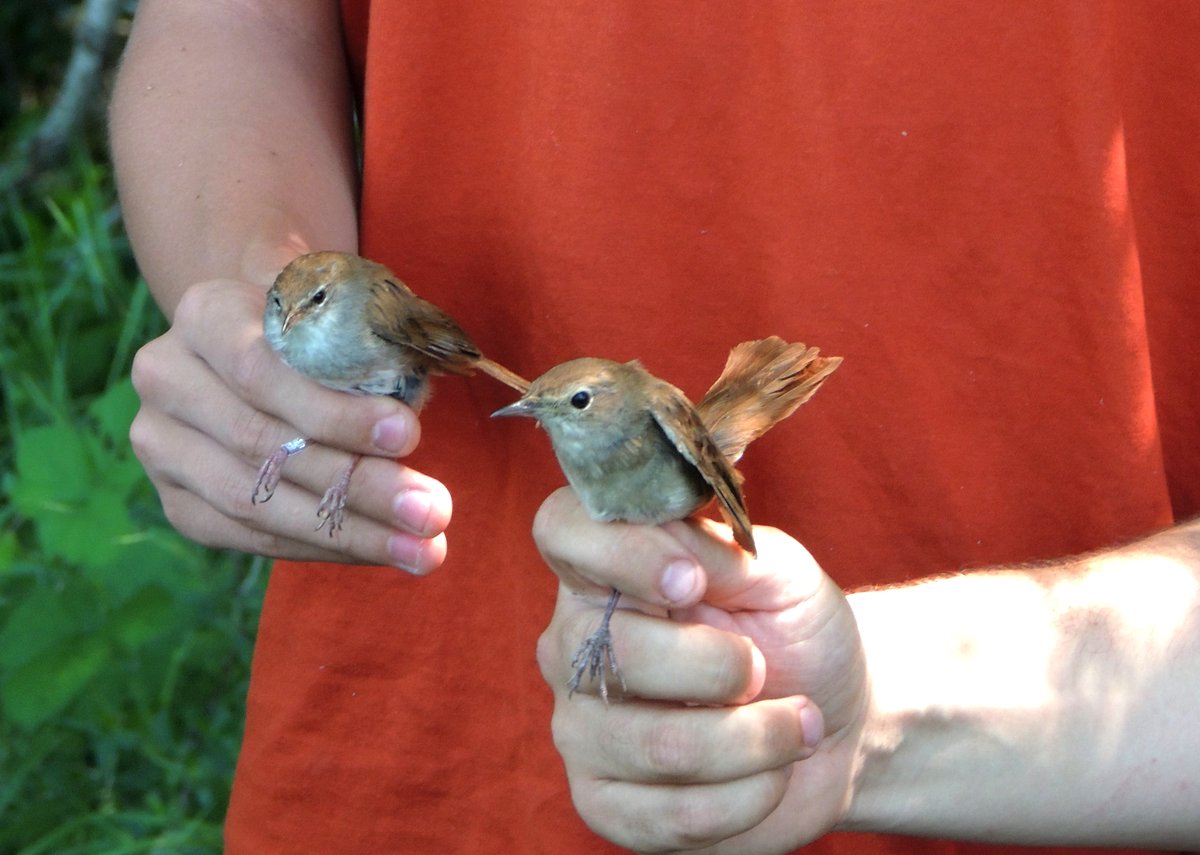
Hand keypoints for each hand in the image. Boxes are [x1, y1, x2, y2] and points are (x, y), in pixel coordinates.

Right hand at [129, 278, 450, 572]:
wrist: (259, 341)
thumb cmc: (319, 327)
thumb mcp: (340, 312)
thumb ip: (373, 345)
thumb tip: (419, 405)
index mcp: (206, 314)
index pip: (261, 371)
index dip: (335, 411)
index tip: (410, 435)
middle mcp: (166, 377)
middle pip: (262, 444)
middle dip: (358, 484)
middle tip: (433, 511)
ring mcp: (161, 444)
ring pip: (254, 502)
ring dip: (349, 531)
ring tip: (424, 548)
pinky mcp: (177, 501)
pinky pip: (252, 537)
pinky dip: (325, 546)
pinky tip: (384, 550)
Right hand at [534, 488, 867, 852]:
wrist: (835, 722)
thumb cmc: (793, 633)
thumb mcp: (780, 573)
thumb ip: (728, 551)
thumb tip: (681, 554)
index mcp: (606, 571)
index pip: (563, 531)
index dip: (620, 552)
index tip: (691, 579)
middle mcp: (575, 646)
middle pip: (611, 651)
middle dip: (715, 665)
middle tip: (761, 667)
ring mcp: (581, 728)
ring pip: (656, 744)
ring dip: (754, 739)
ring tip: (798, 724)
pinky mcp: (605, 803)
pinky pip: (671, 814)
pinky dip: (748, 795)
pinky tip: (771, 773)